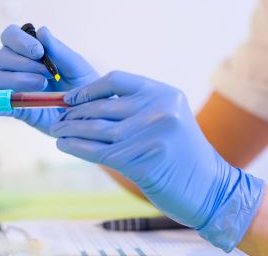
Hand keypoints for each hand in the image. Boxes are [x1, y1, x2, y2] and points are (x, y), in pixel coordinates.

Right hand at [0, 24, 97, 133]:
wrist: (90, 113)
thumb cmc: (84, 84)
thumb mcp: (76, 66)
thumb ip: (59, 50)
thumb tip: (41, 30)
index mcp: (30, 50)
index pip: (10, 36)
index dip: (20, 41)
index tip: (39, 52)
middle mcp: (17, 66)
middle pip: (2, 56)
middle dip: (23, 63)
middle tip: (47, 74)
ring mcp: (14, 88)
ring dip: (17, 80)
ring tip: (42, 86)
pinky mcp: (15, 109)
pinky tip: (6, 104)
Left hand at [50, 71, 263, 251]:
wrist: (210, 188)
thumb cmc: (182, 155)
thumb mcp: (166, 119)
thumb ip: (135, 108)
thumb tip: (87, 105)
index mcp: (163, 93)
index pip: (115, 80)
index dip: (88, 89)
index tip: (70, 99)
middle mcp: (159, 109)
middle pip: (102, 106)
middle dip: (74, 114)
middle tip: (57, 119)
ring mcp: (152, 135)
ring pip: (98, 130)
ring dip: (71, 130)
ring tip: (56, 132)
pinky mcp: (143, 161)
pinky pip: (100, 152)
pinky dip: (77, 148)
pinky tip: (64, 146)